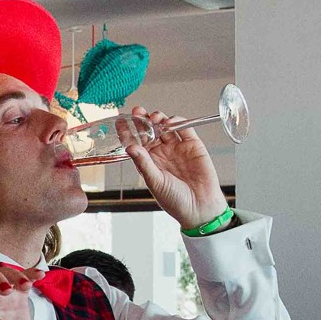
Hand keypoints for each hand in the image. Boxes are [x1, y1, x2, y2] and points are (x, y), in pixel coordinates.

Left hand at [117, 109, 228, 230]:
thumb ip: (144, 163)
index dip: (127, 131)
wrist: (200, 207)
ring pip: (165, 127)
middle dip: (142, 120)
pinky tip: (169, 122)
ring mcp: (177, 148)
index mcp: (149, 162)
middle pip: (149, 131)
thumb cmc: (176, 200)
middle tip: (137, 112)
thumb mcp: (155, 182)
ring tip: (154, 118)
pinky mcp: (193, 145)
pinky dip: (177, 121)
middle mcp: (162, 153)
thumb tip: (130, 147)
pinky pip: (184, 128)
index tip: (120, 120)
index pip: (135, 142)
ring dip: (158, 118)